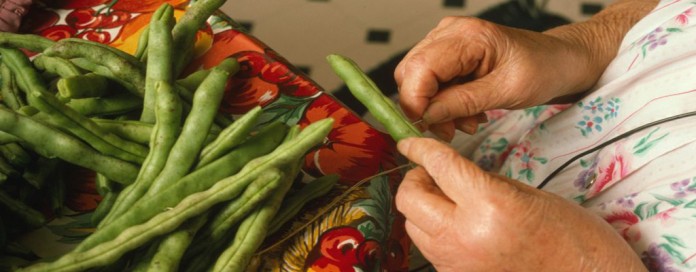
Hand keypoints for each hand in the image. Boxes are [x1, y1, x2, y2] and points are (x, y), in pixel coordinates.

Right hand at [394, 17, 600, 140]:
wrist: (561, 60)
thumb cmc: (544, 68)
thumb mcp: (507, 92)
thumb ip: (463, 102)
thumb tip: (427, 115)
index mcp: (467, 36)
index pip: (419, 69)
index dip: (415, 101)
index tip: (426, 127)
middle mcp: (450, 33)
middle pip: (410, 72)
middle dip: (424, 107)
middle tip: (449, 130)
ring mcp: (448, 41)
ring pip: (417, 79)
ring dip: (435, 108)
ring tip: (466, 122)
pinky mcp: (450, 54)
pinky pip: (431, 81)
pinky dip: (443, 103)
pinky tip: (467, 112)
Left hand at [395, 137, 646, 271]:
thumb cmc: (569, 233)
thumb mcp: (523, 193)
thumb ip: (477, 181)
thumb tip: (444, 173)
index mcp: (488, 205)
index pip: (439, 165)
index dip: (419, 149)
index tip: (410, 142)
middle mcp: (465, 236)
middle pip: (410, 199)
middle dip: (415, 179)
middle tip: (432, 173)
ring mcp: (458, 262)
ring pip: (412, 225)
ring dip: (421, 207)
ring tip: (444, 198)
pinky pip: (429, 247)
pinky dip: (433, 230)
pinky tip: (454, 223)